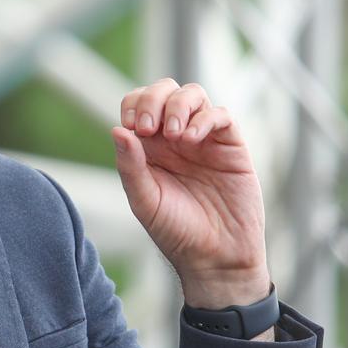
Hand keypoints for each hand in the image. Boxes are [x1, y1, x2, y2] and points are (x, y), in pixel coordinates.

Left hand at [113, 79, 269, 308]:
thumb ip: (130, 166)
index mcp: (150, 148)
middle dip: (154, 99)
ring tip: (174, 133)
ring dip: (179, 105)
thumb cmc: (177, 232)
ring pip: (193, 95)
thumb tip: (117, 129)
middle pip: (164, 90)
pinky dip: (205, 118)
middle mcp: (175, 137)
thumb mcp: (144, 201)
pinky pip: (221, 115)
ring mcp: (204, 139)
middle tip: (150, 128)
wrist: (216, 257)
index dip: (134, 105)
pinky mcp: (231, 146)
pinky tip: (192, 138)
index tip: (135, 128)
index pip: (138, 104)